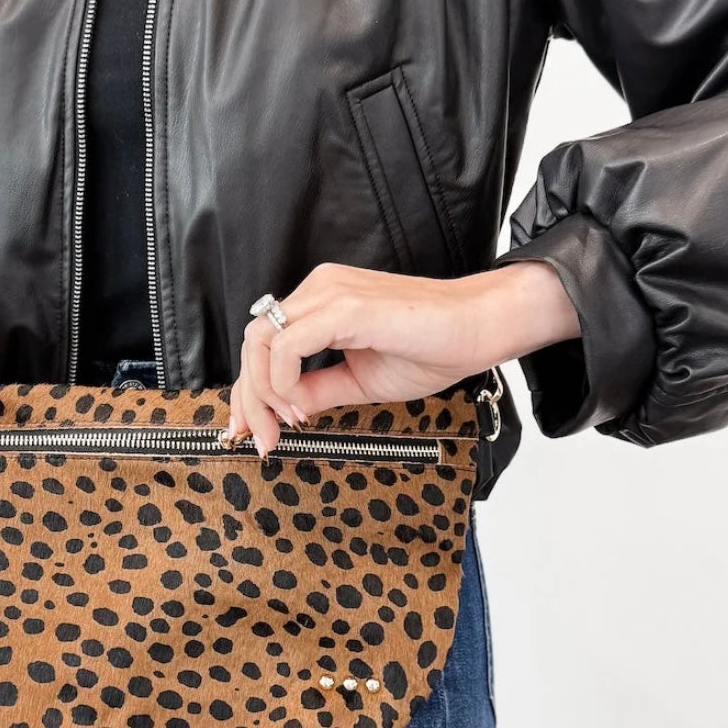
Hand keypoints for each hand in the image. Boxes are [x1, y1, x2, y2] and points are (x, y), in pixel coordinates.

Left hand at [228, 261, 579, 454]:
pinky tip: (301, 405)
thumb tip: (285, 409)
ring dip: (263, 392)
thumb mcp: (359, 380)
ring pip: (261, 340)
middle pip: (253, 341)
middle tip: (261, 436)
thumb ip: (318, 390)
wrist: (478, 330)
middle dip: (249, 397)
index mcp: (322, 302)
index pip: (265, 343)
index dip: (250, 390)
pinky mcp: (342, 307)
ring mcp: (328, 294)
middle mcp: (319, 290)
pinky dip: (283, 381)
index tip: (253, 429)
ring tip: (286, 423)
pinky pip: (287, 345)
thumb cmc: (433, 347)